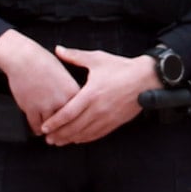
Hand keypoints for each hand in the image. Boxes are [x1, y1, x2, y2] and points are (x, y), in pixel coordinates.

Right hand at [0, 32, 77, 131]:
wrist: (24, 58)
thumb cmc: (43, 62)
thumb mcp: (64, 73)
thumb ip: (70, 90)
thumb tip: (74, 103)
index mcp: (73, 91)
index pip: (80, 112)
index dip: (79, 122)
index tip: (78, 127)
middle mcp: (61, 100)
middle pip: (67, 123)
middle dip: (65, 133)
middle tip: (64, 137)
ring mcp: (46, 106)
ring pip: (51, 127)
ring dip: (51, 132)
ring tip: (51, 134)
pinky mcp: (31, 109)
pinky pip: (35, 125)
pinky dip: (37, 129)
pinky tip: (38, 130)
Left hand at [37, 46, 163, 147]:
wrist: (146, 79)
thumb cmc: (121, 68)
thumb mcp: (97, 59)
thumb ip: (75, 56)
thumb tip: (58, 49)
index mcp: (91, 94)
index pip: (68, 112)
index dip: (55, 122)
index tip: (44, 127)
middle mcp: (98, 109)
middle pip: (74, 127)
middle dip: (59, 134)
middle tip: (47, 139)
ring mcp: (107, 117)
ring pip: (85, 133)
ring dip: (70, 139)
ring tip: (59, 142)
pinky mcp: (115, 122)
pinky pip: (97, 134)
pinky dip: (85, 139)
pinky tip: (77, 140)